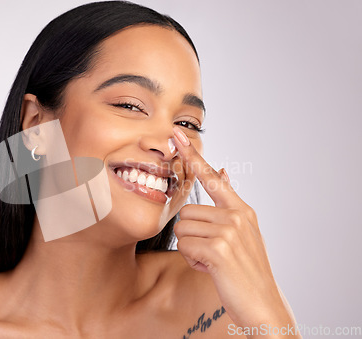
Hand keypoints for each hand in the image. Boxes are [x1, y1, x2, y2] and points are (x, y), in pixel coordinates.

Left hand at [171, 126, 297, 335]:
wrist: (262, 303)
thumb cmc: (247, 269)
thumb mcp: (245, 231)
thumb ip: (230, 203)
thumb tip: (224, 170)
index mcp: (241, 210)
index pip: (212, 177)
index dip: (193, 156)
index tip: (176, 134)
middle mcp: (236, 215)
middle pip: (186, 211)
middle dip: (191, 234)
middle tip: (210, 251)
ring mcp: (228, 231)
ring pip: (182, 229)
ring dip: (191, 248)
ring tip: (213, 260)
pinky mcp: (218, 248)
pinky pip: (185, 246)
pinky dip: (193, 261)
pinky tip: (211, 269)